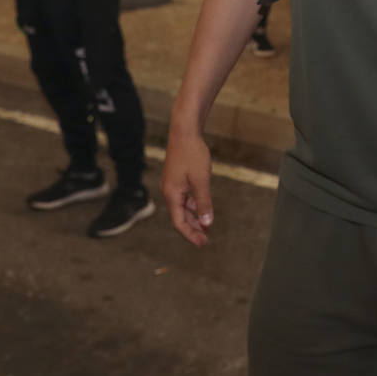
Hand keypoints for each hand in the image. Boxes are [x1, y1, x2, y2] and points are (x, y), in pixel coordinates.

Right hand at [162, 129, 214, 246]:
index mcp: (172, 194)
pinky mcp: (176, 179)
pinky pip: (183, 198)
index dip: (190, 234)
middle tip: (205, 240)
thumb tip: (207, 223)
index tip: (202, 243)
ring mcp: (172, 185)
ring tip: (205, 227)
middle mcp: (169, 192)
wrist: (184, 132)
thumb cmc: (192, 154)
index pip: (178, 222)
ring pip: (182, 208)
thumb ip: (204, 202)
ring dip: (193, 218)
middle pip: (179, 217)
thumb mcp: (201, 180)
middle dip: (192, 229)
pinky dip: (192, 206)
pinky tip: (201, 208)